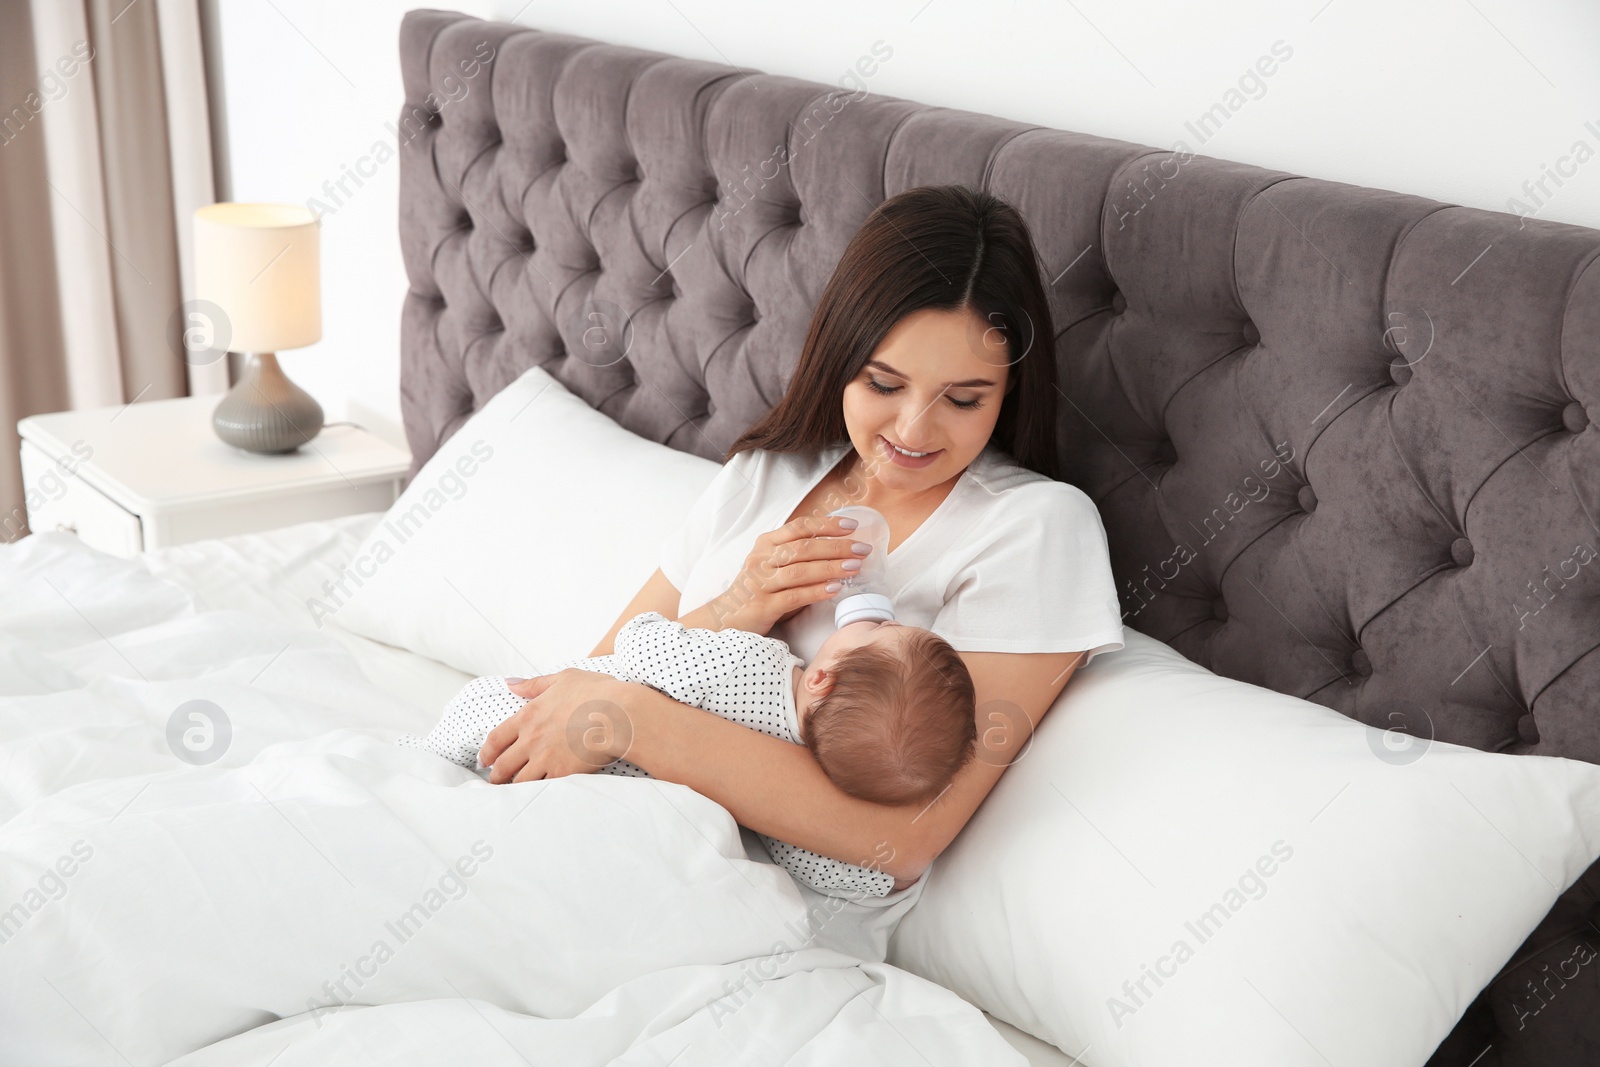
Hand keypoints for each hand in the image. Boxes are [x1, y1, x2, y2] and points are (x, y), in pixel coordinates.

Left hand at [478, 668, 631, 783]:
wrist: (620, 714)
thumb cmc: (597, 692)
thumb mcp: (564, 678)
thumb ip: (535, 684)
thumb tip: (510, 683)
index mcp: (529, 715)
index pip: (497, 738)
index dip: (487, 752)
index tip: (484, 761)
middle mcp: (532, 739)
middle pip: (504, 765)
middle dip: (496, 776)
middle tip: (495, 781)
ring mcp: (546, 758)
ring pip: (520, 781)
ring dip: (515, 787)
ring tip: (514, 792)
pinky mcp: (563, 774)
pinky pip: (543, 788)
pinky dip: (537, 793)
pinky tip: (536, 795)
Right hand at [704, 514, 868, 634]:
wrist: (726, 618)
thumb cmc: (758, 591)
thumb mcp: (773, 566)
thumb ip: (797, 555)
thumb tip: (839, 549)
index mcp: (765, 544)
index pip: (799, 527)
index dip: (827, 525)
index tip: (852, 526)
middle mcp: (761, 559)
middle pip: (803, 547)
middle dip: (837, 547)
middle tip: (863, 549)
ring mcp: (760, 583)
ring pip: (800, 570)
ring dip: (831, 568)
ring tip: (855, 567)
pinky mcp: (763, 606)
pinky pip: (794, 596)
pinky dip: (817, 591)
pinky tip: (835, 589)